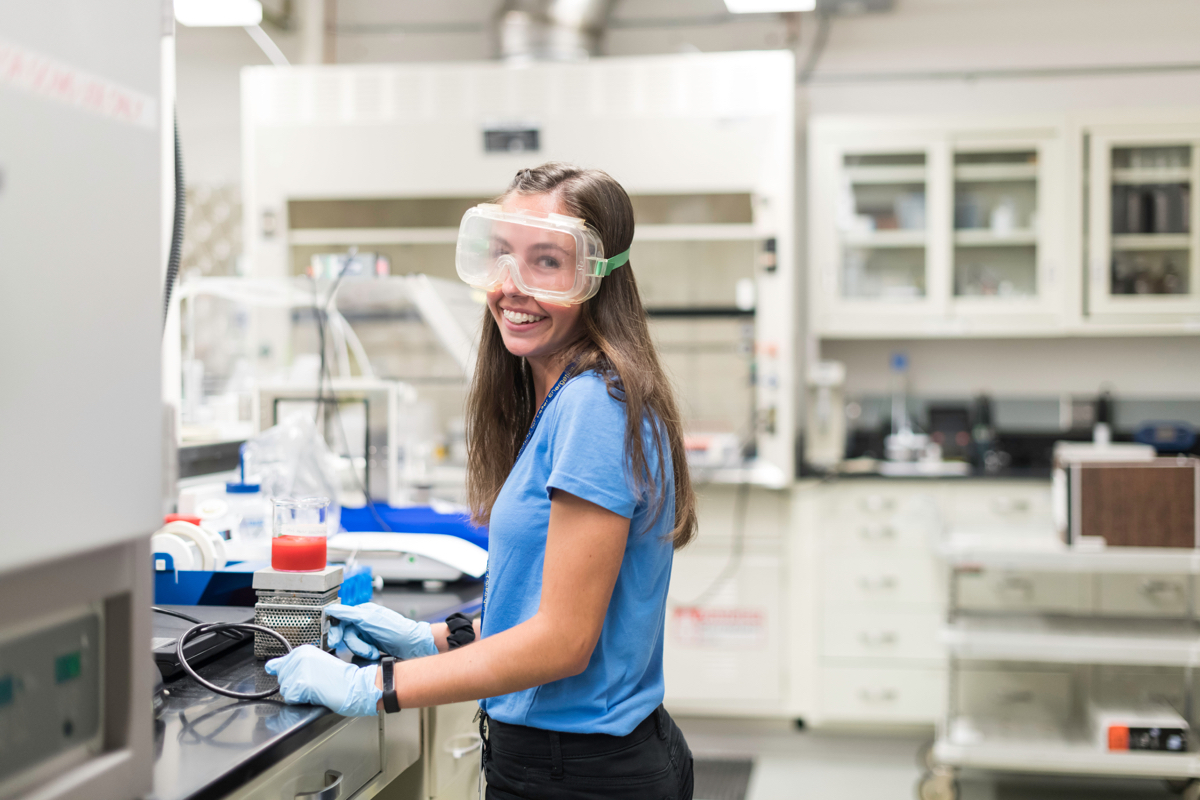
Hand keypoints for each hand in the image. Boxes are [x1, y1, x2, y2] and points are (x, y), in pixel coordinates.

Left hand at [264, 645, 380, 716]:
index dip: (294, 676)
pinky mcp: (301, 685)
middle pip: (282, 680)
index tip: (308, 676)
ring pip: (285, 691)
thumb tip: (269, 666)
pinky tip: (315, 694)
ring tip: (317, 688)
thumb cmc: (340, 677)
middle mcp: (298, 657)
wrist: (355, 685)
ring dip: (299, 695)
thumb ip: (291, 664)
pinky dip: (302, 702)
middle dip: (296, 686)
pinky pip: (291, 700)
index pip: (282, 667)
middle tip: (316, 682)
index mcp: (302, 650)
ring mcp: (299, 670)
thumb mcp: (315, 663)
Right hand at [325, 602, 437, 660]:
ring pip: (352, 644)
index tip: (334, 641)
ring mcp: (367, 633)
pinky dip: (366, 653)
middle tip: (364, 650)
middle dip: (355, 644)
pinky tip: (375, 654)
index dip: (335, 630)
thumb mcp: (371, 620)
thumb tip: (333, 608)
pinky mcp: (371, 644)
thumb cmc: (397, 630)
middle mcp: (364, 621)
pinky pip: (360, 650)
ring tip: (374, 652)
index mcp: (363, 611)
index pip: (341, 618)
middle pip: (346, 634)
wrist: (414, 646)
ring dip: (362, 650)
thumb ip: (350, 614)